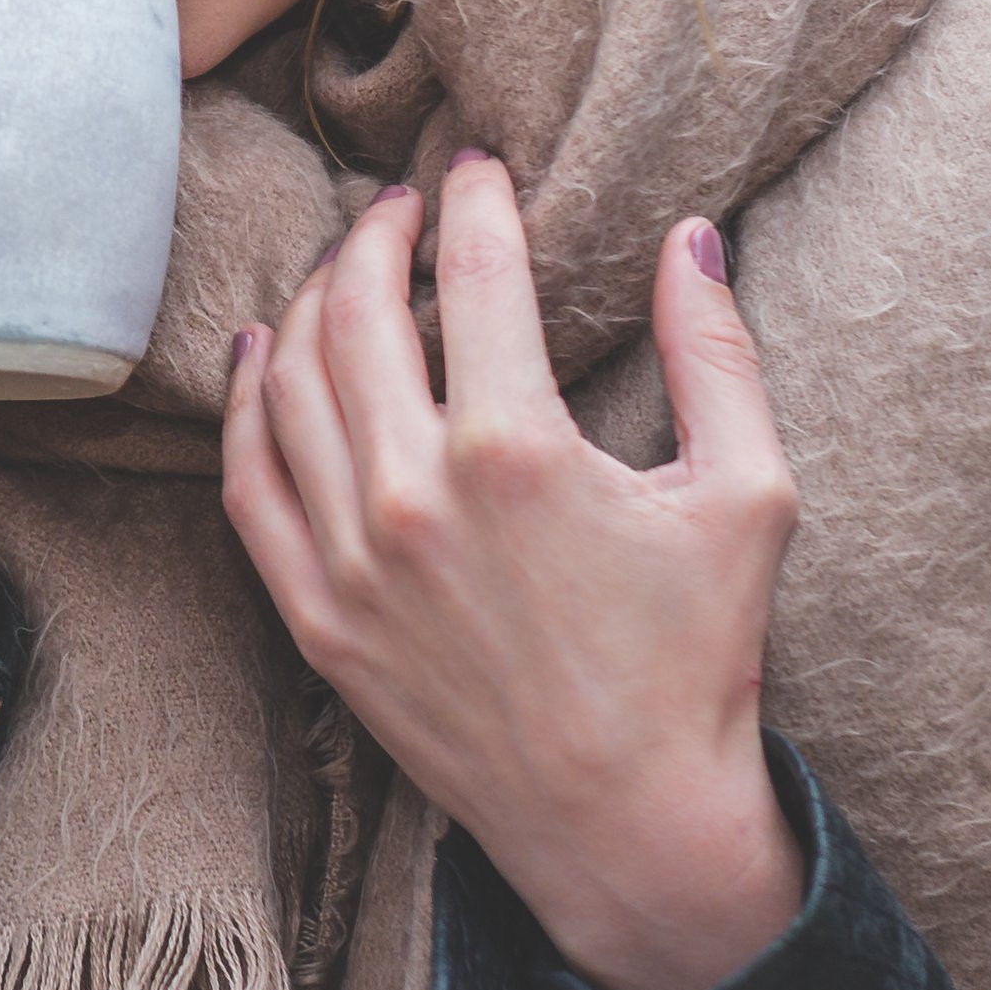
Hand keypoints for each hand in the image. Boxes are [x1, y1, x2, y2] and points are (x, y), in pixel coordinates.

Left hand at [221, 155, 806, 989]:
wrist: (627, 819)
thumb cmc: (698, 659)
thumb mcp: (747, 498)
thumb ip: (718, 356)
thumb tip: (691, 236)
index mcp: (517, 451)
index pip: (476, 274)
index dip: (475, 204)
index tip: (478, 170)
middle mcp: (412, 493)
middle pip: (359, 311)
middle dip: (378, 235)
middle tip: (402, 205)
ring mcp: (348, 557)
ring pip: (288, 382)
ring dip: (310, 302)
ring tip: (347, 267)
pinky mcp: (312, 613)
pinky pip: (245, 479)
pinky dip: (243, 403)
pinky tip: (260, 352)